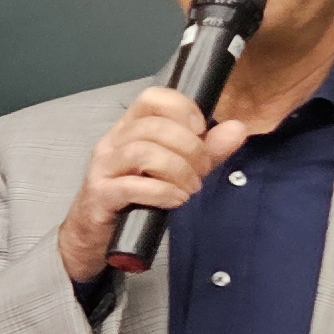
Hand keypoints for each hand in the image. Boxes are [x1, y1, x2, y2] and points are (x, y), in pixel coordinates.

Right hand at [56, 85, 250, 282]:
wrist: (97, 235)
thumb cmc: (134, 198)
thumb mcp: (178, 170)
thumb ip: (207, 150)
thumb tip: (236, 129)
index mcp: (129, 128)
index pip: (152, 97)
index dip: (182, 108)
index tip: (201, 130)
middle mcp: (112, 142)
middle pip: (154, 127)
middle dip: (189, 149)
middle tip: (201, 171)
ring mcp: (103, 168)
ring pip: (144, 153)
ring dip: (178, 171)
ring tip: (189, 189)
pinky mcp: (100, 195)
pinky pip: (133, 186)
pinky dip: (162, 192)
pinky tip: (175, 200)